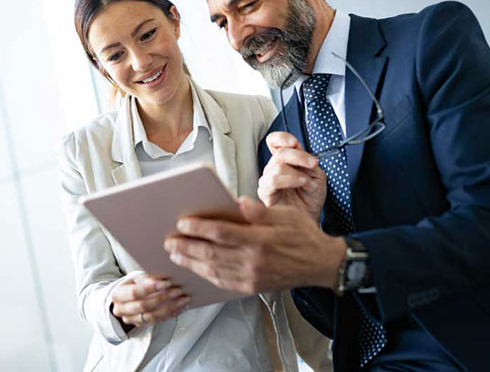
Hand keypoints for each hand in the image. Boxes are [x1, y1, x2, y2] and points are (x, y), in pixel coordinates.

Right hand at [110, 274, 188, 327]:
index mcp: (117, 295)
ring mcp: (131, 320)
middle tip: (178, 291)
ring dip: (170, 307)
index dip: (150, 288)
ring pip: (152, 316)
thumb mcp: (136, 278)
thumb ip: (146, 278)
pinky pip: (158, 321)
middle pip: (143, 306)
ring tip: (183, 299)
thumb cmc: (134, 284)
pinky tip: (182, 306)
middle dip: (162, 298)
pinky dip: (171, 314)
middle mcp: (121, 310)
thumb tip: (161, 279)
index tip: (166, 283)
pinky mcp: (142, 325)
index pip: (134, 293)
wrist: (127, 298)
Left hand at [164, 197, 345, 293]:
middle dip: (186, 247)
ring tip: (175, 255)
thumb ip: (259, 211)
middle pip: (211, 254)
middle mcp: (253, 261)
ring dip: (191, 263)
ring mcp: (252, 277)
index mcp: (260, 240)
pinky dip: (206, 276)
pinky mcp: (252, 287)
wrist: (320, 264)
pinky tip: (196, 269)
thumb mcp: (285, 215)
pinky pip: (223, 282)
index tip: (182, 222)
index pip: (221, 233)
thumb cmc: (303, 235)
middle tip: (169, 241)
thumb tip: (238, 203)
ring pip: (213, 270)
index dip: (199, 228)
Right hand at [258, 132, 326, 220]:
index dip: (282, 138)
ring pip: (277, 166)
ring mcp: (267, 181)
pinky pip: (272, 181)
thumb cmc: (311, 197)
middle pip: (280, 152)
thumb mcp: (315, 173)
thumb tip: (296, 148)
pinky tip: (302, 184)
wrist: (311, 217)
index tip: (294, 142)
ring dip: (297, 173)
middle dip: (299, 156)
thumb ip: (305, 159)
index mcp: (285, 160)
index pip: (274, 141)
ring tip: (309, 182)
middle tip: (313, 164)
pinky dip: (291, 180)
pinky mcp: (265, 194)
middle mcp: (273, 168)